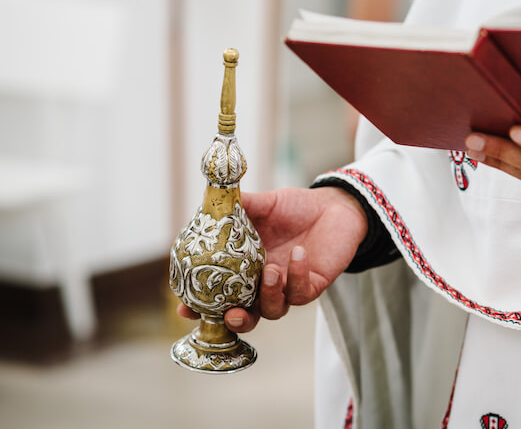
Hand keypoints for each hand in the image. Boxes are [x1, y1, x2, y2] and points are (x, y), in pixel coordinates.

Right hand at [177, 186, 367, 331]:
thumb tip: (211, 201)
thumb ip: (238, 206)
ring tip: (269, 270)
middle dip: (235, 320)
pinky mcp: (312, 286)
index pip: (219, 295)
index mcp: (244, 269)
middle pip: (245, 316)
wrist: (334, 206)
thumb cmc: (295, 208)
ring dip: (268, 294)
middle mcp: (263, 285)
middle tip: (231, 313)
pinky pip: (302, 291)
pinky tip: (298, 253)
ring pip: (273, 309)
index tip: (185, 308)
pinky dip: (297, 274)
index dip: (201, 307)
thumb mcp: (263, 204)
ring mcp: (287, 288)